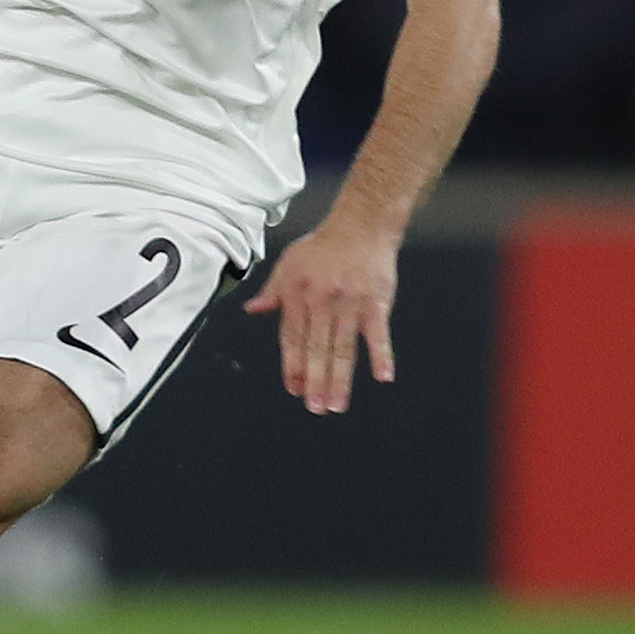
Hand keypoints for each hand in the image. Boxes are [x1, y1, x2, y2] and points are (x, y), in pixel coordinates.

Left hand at [243, 219, 398, 414]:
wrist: (360, 225)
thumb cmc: (323, 246)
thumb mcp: (288, 264)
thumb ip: (272, 292)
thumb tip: (252, 310)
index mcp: (298, 295)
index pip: (291, 337)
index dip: (292, 365)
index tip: (294, 388)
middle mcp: (322, 302)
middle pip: (316, 348)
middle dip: (315, 381)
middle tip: (316, 408)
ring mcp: (350, 304)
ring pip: (343, 347)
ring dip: (340, 378)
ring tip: (337, 404)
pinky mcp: (377, 302)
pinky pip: (379, 333)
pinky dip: (382, 355)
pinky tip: (383, 377)